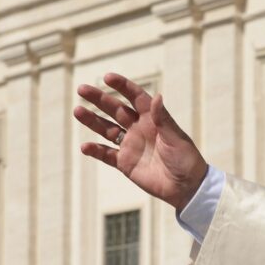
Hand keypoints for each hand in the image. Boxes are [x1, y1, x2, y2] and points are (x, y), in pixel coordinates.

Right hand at [74, 73, 206, 210]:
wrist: (186, 187)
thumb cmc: (186, 159)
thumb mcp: (176, 138)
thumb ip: (163, 119)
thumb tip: (157, 96)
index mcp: (153, 119)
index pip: (135, 98)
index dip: (122, 86)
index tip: (107, 77)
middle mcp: (139, 129)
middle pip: (116, 110)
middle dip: (99, 99)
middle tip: (81, 89)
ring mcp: (131, 145)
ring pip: (106, 129)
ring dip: (92, 120)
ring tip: (78, 110)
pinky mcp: (125, 163)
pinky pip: (106, 154)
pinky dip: (95, 150)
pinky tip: (85, 146)